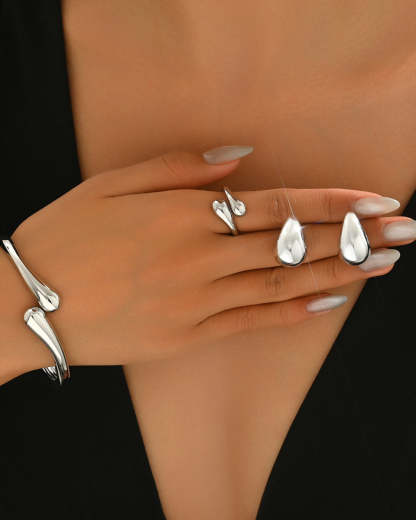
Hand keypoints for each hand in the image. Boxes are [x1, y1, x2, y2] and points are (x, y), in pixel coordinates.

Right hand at [9, 147, 413, 373]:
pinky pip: (251, 324)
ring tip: (384, 267)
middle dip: (354, 237)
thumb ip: (180, 168)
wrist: (24, 302)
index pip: (277, 204)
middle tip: (405, 234)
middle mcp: (197, 259)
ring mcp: (194, 303)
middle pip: (292, 244)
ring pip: (283, 284)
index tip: (377, 202)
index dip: (332, 202)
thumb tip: (241, 156)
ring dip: (340, 273)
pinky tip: (332, 303)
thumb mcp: (113, 182)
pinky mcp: (185, 338)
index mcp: (182, 216)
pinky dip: (294, 313)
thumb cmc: (64, 234)